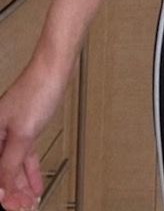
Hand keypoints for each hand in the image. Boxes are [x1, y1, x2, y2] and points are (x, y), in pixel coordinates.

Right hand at [0, 59, 65, 209]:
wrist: (55, 69)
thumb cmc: (38, 90)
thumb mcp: (22, 135)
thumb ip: (10, 165)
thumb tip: (1, 191)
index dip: (3, 192)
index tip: (13, 206)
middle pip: (2, 171)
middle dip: (13, 192)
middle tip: (24, 207)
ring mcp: (13, 131)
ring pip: (14, 165)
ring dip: (22, 186)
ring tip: (30, 202)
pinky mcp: (26, 128)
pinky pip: (25, 156)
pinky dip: (30, 172)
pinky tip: (35, 186)